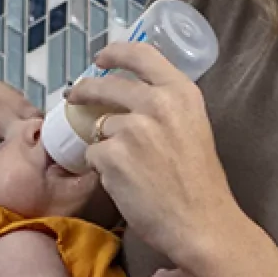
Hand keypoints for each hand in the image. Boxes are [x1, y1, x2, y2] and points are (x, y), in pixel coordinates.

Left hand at [65, 42, 242, 268]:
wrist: (201, 224)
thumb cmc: (201, 184)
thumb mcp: (193, 128)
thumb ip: (166, 109)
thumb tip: (130, 102)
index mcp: (181, 93)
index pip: (142, 54)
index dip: (116, 52)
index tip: (101, 58)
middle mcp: (156, 103)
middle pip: (106, 85)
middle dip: (85, 90)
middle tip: (76, 95)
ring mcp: (132, 128)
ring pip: (99, 128)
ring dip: (105, 145)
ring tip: (130, 170)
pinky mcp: (112, 155)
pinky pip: (93, 155)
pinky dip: (103, 169)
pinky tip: (126, 184)